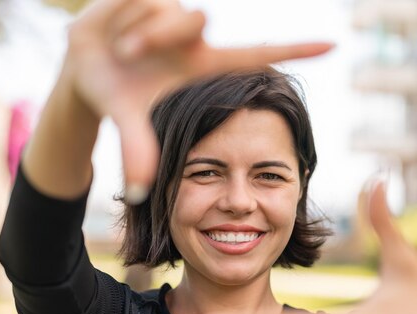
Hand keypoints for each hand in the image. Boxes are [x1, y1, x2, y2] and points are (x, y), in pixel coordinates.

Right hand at [61, 0, 332, 201]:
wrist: (82, 67)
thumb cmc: (114, 94)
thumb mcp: (127, 119)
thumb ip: (138, 148)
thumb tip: (140, 192)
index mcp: (201, 65)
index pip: (255, 54)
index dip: (294, 49)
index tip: (334, 46)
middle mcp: (195, 35)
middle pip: (197, 18)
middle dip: (156, 36)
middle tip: (128, 55)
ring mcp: (175, 10)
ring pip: (169, 6)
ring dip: (136, 30)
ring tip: (120, 48)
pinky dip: (120, 13)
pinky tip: (113, 25)